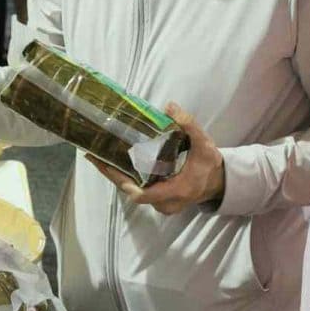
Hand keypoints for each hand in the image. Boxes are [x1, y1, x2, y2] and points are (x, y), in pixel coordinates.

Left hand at [89, 103, 224, 216]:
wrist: (216, 183)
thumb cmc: (209, 164)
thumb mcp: (204, 144)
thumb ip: (190, 125)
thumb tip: (170, 106)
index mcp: (177, 190)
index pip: (145, 195)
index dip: (125, 183)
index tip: (108, 166)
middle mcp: (165, 202)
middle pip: (131, 192)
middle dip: (112, 174)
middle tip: (92, 155)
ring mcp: (160, 203)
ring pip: (132, 191)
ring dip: (115, 175)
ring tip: (96, 156)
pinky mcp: (156, 200)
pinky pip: (136, 190)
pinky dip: (123, 177)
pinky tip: (110, 162)